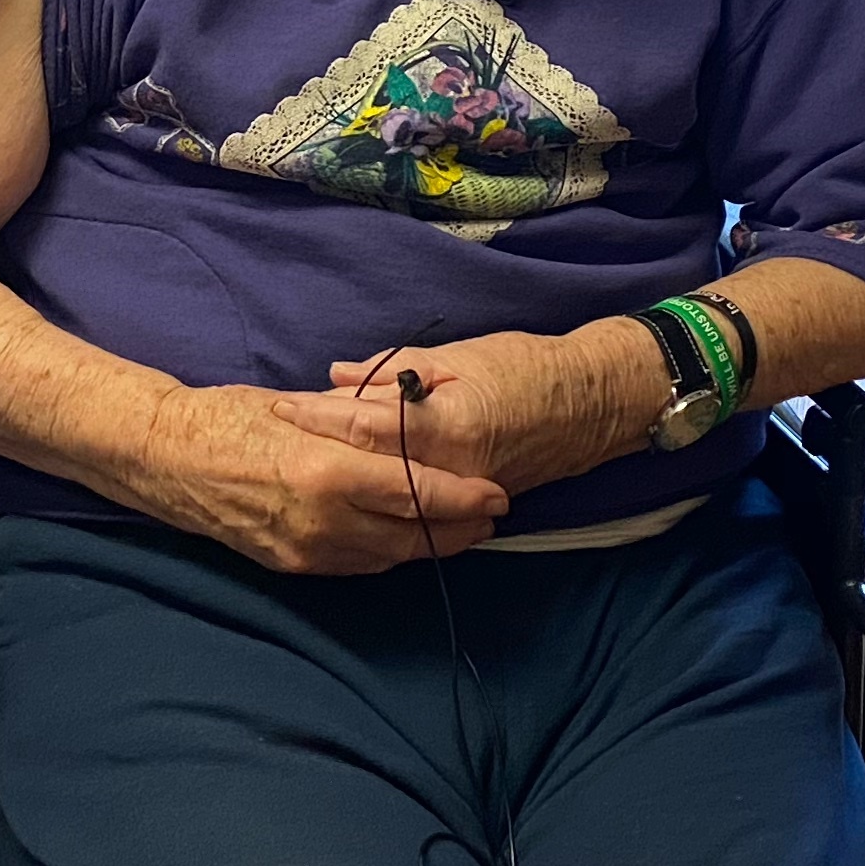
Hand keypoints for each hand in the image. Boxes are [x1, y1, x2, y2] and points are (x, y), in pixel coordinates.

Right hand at [134, 383, 507, 572]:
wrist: (164, 459)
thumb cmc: (228, 418)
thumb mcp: (298, 407)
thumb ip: (353, 421)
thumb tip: (401, 416)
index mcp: (328, 470)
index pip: (416, 491)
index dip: (463, 497)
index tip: (496, 494)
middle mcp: (323, 520)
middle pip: (412, 534)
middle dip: (459, 528)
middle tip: (491, 515)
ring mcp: (306, 550)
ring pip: (388, 556)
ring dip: (428, 544)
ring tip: (461, 529)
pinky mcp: (291, 565)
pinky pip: (356, 565)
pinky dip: (388, 552)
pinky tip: (405, 539)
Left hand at [268, 324, 669, 496]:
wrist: (589, 405)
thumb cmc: (524, 366)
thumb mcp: (458, 356)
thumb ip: (394, 370)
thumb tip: (336, 375)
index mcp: (446, 422)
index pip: (365, 423)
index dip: (318, 415)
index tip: (280, 407)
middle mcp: (450, 468)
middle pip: (366, 468)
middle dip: (319, 453)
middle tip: (275, 441)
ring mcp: (459, 494)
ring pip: (385, 495)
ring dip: (344, 481)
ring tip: (300, 467)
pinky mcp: (467, 510)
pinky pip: (411, 510)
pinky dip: (378, 499)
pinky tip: (347, 493)